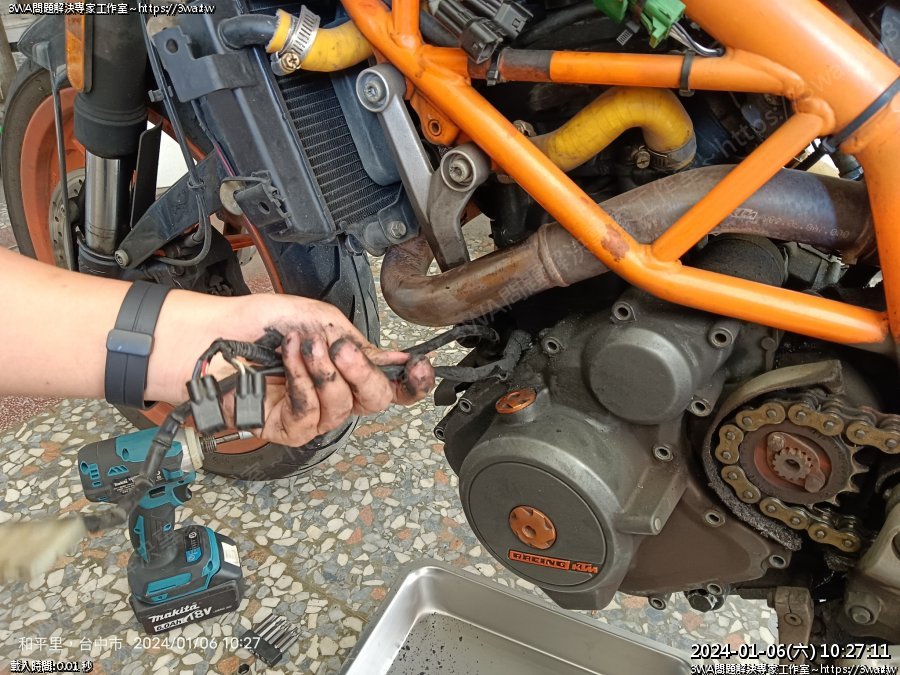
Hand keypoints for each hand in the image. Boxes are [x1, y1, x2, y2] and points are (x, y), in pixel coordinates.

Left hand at [249, 330, 432, 445]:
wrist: (218, 333)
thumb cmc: (264, 324)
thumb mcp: (321, 320)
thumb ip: (359, 342)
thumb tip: (394, 357)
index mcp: (350, 369)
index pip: (393, 385)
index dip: (413, 382)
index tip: (418, 366)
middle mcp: (336, 395)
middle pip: (376, 400)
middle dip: (361, 372)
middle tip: (340, 349)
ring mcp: (313, 415)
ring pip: (341, 404)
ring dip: (321, 370)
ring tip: (301, 346)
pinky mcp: (288, 429)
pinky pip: (309, 412)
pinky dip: (300, 381)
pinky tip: (287, 360)